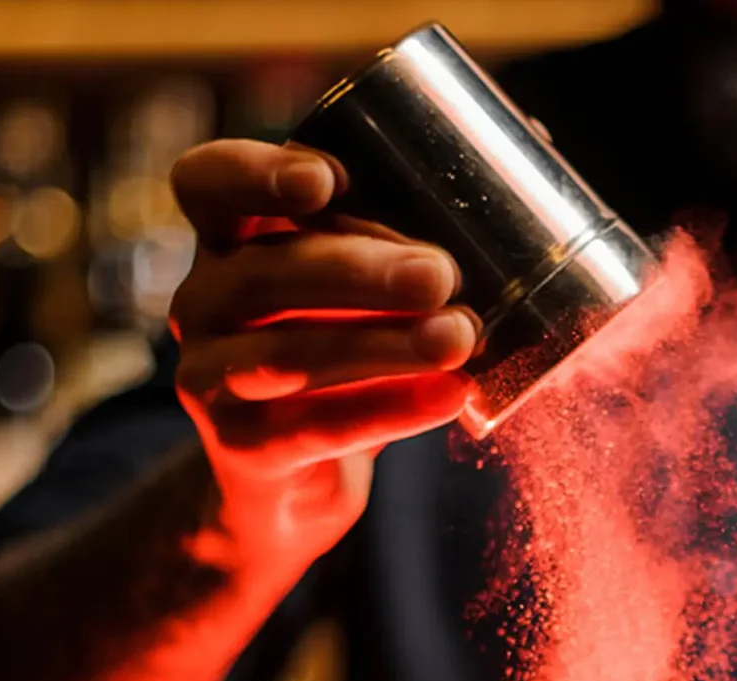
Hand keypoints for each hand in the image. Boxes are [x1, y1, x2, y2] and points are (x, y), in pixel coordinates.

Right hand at [167, 140, 476, 563]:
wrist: (290, 484)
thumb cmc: (341, 352)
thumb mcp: (359, 286)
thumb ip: (413, 224)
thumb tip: (533, 139)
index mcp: (227, 240)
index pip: (207, 183)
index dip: (256, 174)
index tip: (327, 178)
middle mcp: (203, 301)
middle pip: (267, 271)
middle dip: (359, 269)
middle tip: (440, 273)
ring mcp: (211, 378)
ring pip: (289, 354)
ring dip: (382, 344)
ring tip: (459, 337)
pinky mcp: (242, 449)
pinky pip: (314, 427)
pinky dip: (388, 409)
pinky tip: (450, 397)